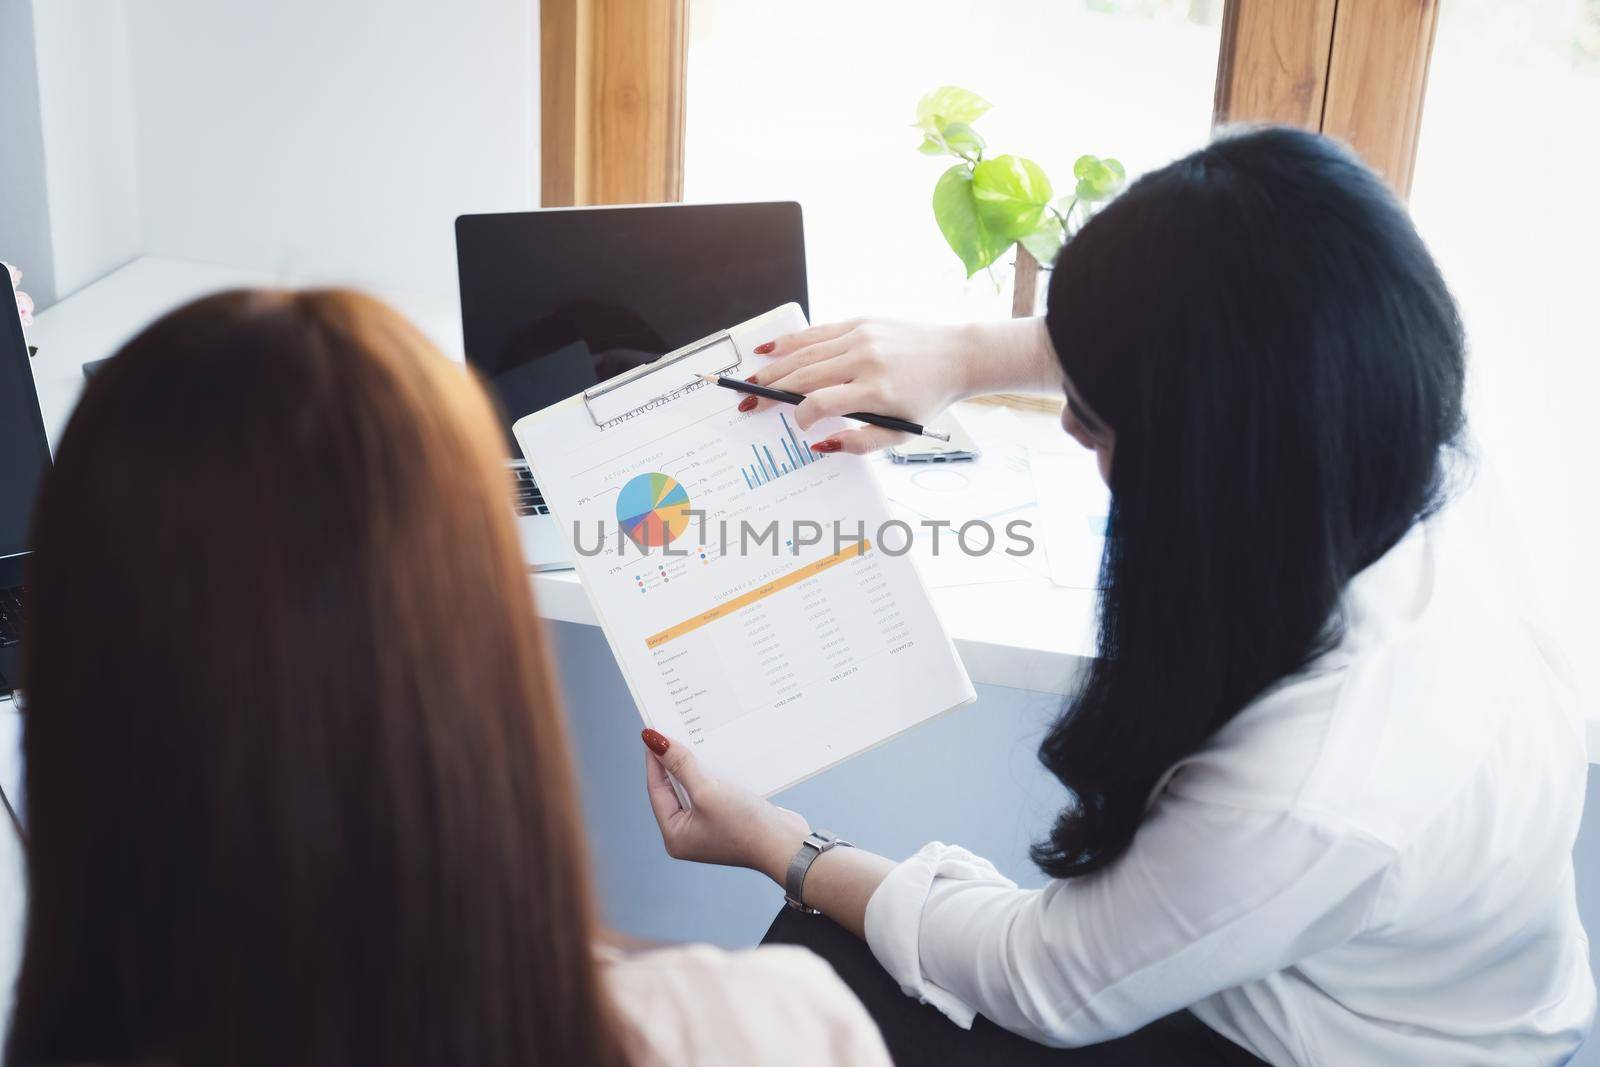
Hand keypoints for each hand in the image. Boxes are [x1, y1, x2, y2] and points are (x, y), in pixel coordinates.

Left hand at [643, 730, 809, 883]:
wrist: (786, 846)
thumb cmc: (744, 825)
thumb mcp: (707, 790)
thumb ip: (681, 765)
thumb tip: (654, 741)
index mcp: (675, 835)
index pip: (656, 790)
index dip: (655, 759)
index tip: (652, 732)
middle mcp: (689, 834)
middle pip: (674, 789)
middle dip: (675, 761)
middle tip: (672, 730)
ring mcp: (710, 827)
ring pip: (695, 788)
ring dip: (696, 765)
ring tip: (693, 737)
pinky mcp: (728, 819)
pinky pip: (714, 791)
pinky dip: (714, 774)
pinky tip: (717, 755)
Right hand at [745, 319, 979, 453]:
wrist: (956, 356)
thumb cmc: (926, 399)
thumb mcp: (900, 433)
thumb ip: (858, 444)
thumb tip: (818, 445)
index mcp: (876, 392)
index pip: (821, 404)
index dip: (800, 417)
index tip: (796, 426)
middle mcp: (865, 361)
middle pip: (804, 377)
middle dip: (770, 392)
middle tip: (745, 404)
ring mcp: (861, 337)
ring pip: (805, 353)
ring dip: (773, 368)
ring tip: (750, 380)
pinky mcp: (861, 321)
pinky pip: (818, 333)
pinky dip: (790, 341)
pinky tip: (768, 350)